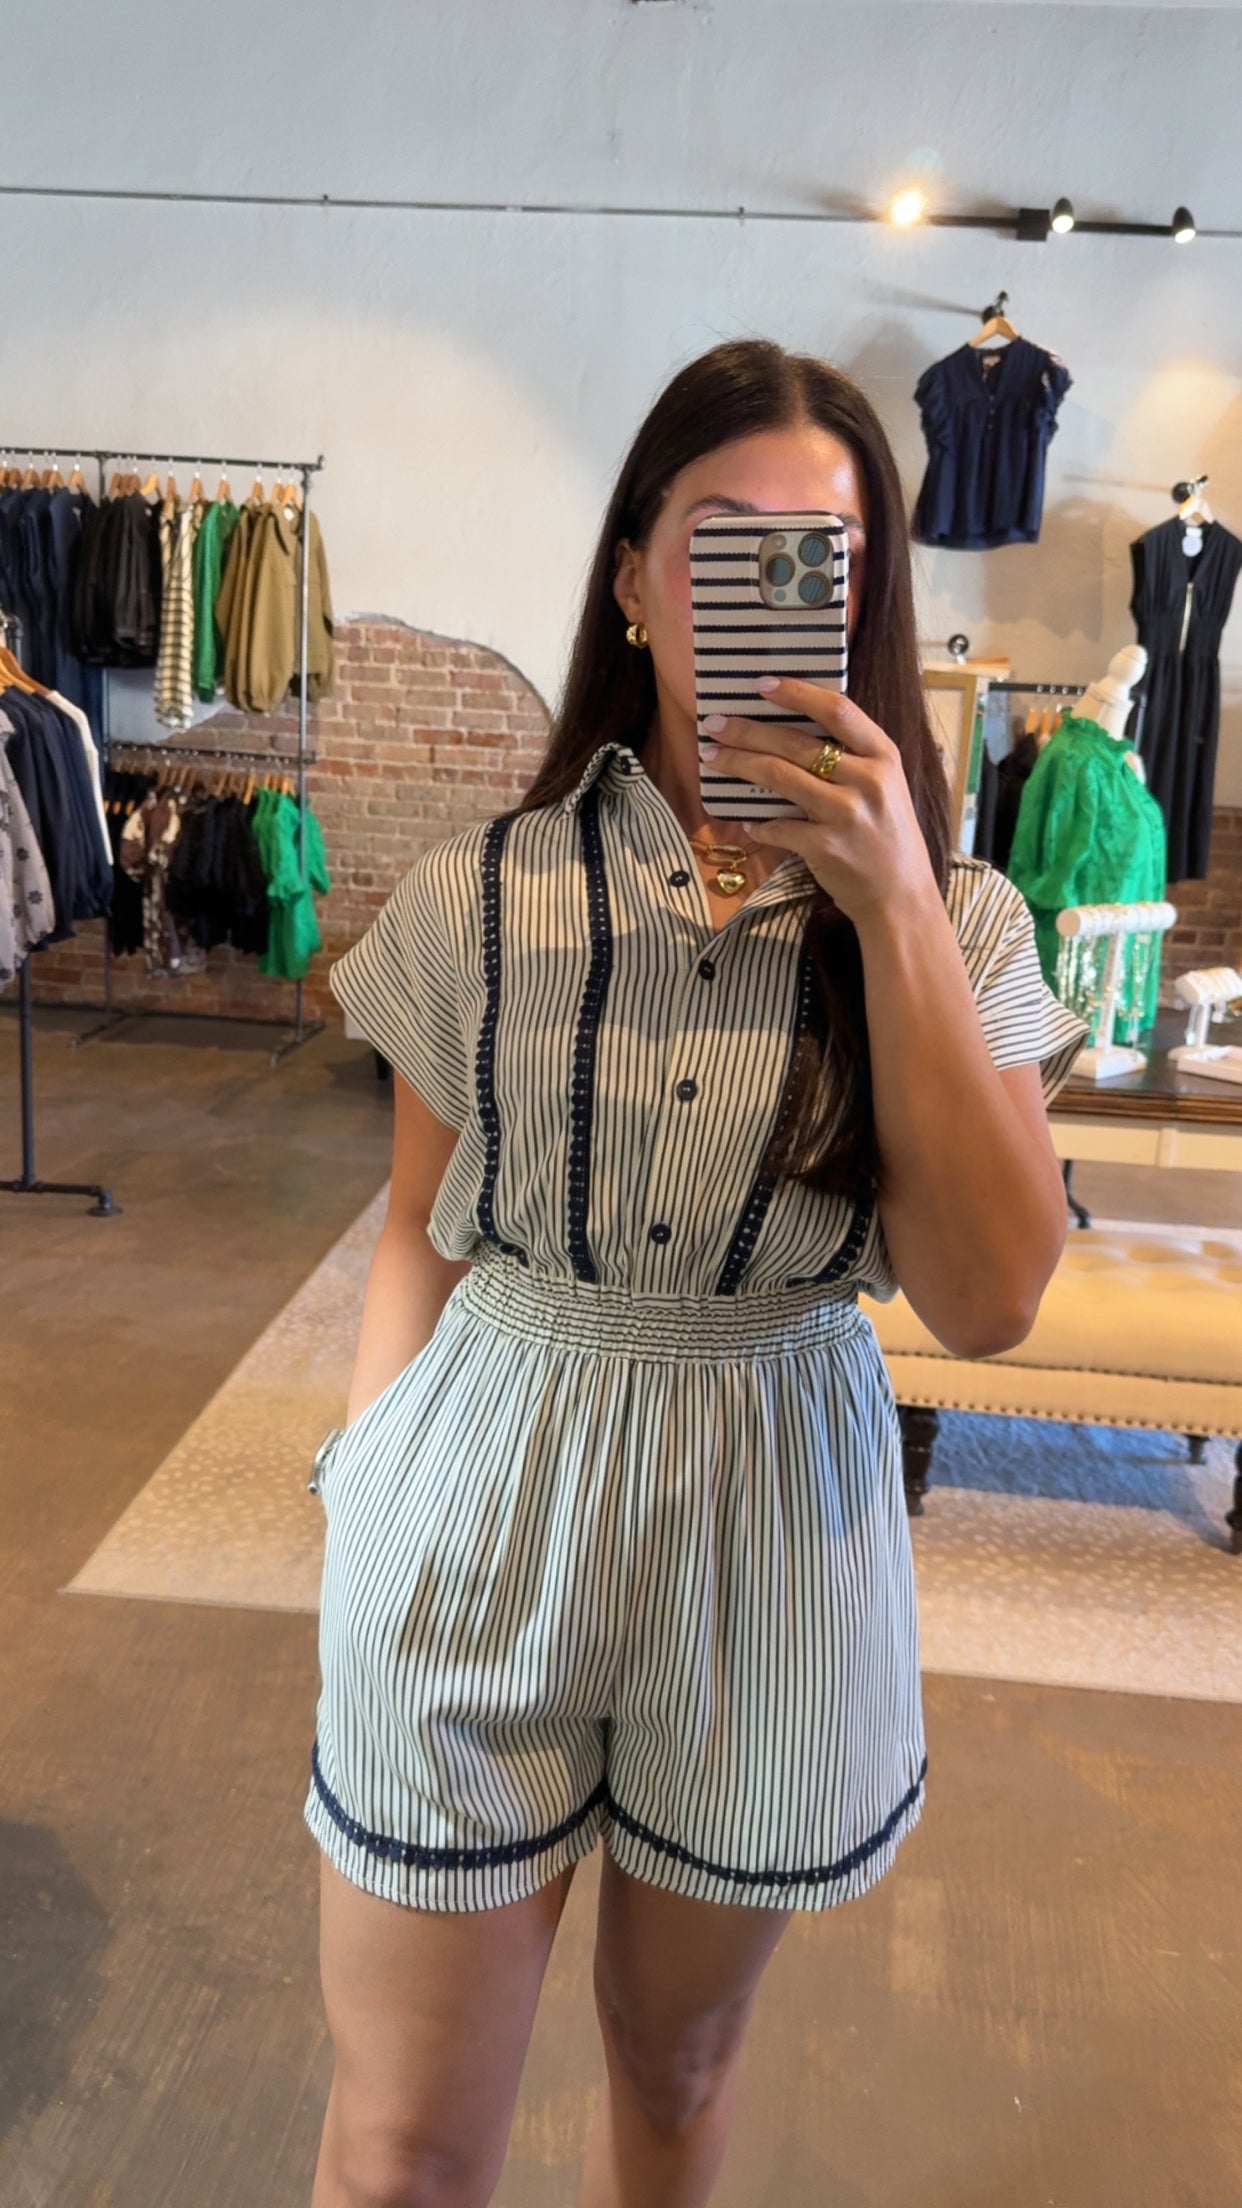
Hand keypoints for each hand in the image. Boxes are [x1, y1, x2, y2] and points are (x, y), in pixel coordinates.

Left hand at [700, 678, 940, 927]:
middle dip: (748, 730)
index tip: (761, 684)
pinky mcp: (826, 846)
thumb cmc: (886, 836)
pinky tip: (746, 821)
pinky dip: (757, 823)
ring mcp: (847, 813)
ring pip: (779, 776)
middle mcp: (868, 780)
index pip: (837, 710)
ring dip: (739, 764)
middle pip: (796, 743)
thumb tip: (789, 734)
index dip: (797, 693)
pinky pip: (778, 826)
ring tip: (712, 758)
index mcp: (884, 756)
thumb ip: (852, 758)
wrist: (901, 895)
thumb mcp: (884, 786)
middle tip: (715, 724)